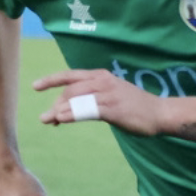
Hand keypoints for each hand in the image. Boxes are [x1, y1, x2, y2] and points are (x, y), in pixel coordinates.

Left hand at [35, 68, 161, 135]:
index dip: (52, 80)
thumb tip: (71, 109)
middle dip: (55, 103)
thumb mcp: (112, 97)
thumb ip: (93, 100)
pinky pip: (86, 110)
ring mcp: (107, 94)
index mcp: (101, 77)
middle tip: (46, 118)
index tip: (36, 86)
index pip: (71, 76)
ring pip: (75, 99)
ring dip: (59, 110)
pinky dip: (71, 114)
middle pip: (70, 90)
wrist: (159, 113)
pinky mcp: (112, 108)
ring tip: (48, 120)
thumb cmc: (135, 107)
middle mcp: (102, 81)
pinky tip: (61, 120)